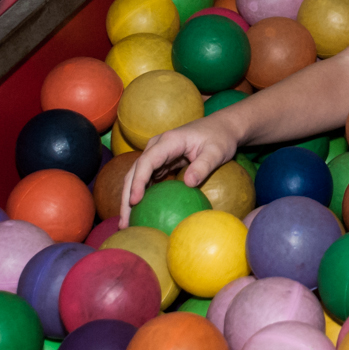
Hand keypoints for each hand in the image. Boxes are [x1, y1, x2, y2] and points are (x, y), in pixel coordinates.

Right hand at [120, 116, 239, 227]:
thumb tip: (189, 184)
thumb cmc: (220, 138)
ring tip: (127, 223)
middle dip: (126, 196)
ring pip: (138, 177)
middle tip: (123, 222)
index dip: (138, 182)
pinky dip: (143, 195)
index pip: (147, 162)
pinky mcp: (162, 163)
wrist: (223, 127)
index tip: (135, 201)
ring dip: (131, 199)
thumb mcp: (216, 152)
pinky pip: (148, 180)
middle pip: (135, 172)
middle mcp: (157, 146)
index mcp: (169, 141)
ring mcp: (158, 154)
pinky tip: (142, 213)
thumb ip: (203, 166)